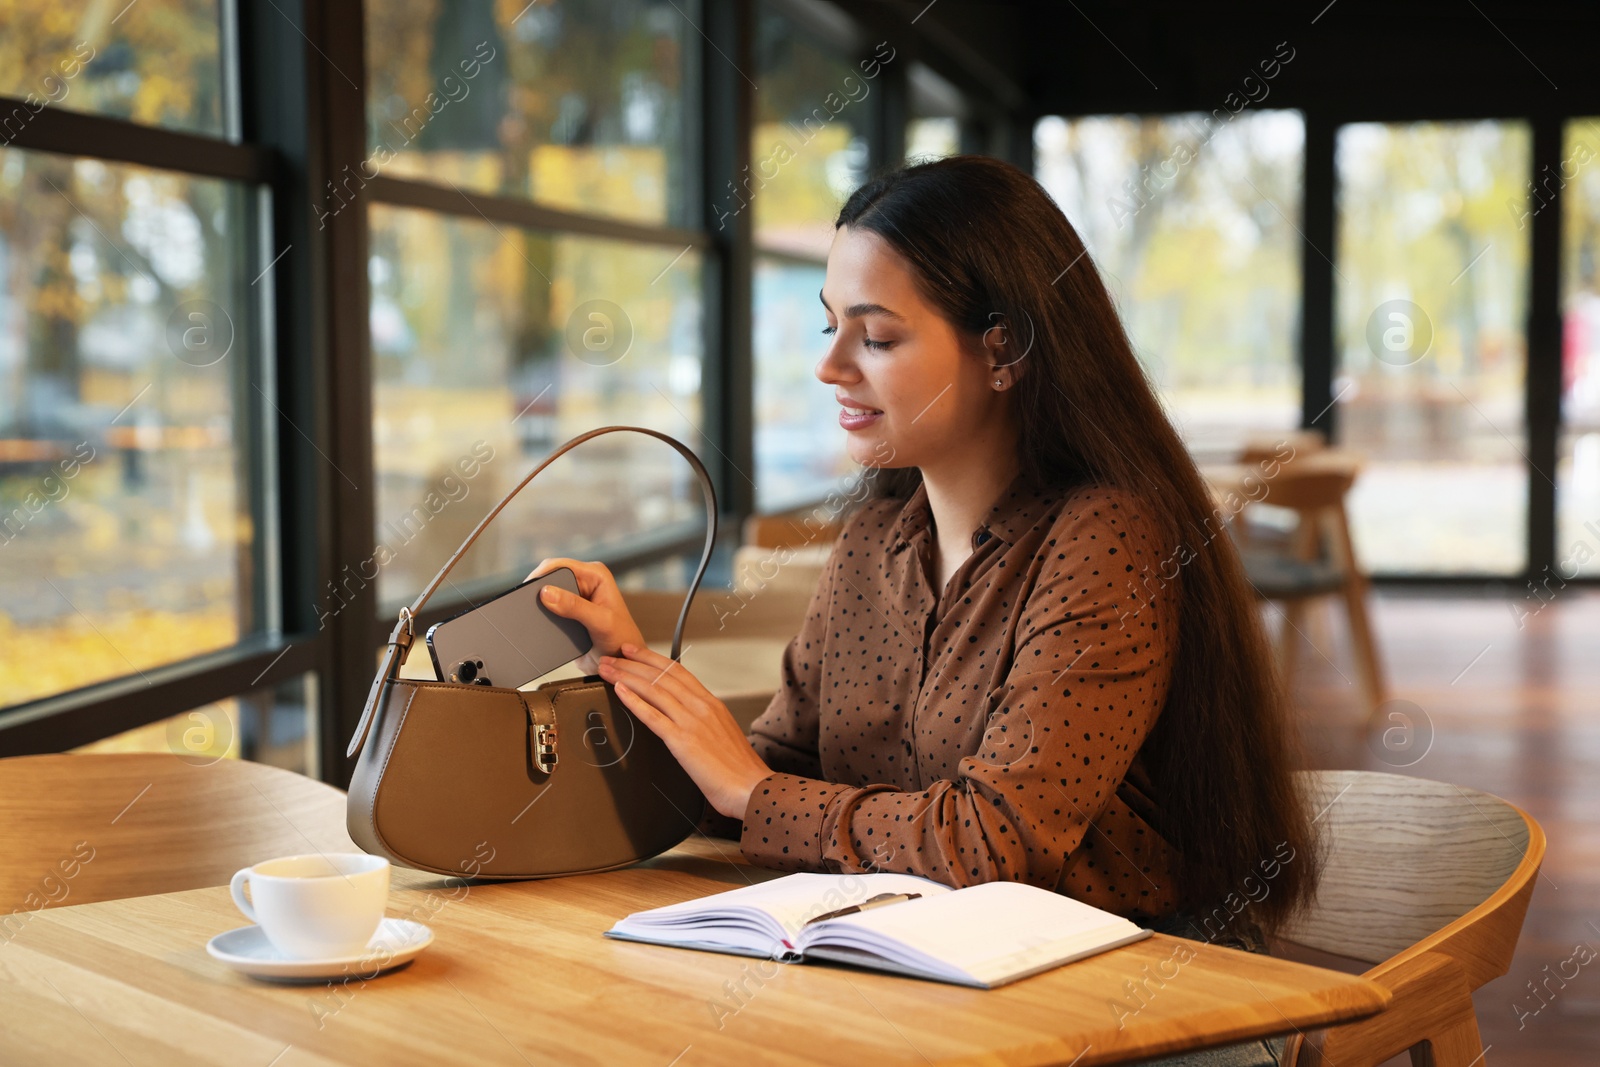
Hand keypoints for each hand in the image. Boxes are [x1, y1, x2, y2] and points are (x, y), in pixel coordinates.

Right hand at [526, 557, 645, 675]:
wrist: (620, 663)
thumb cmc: (621, 640)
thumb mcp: (600, 622)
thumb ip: (575, 606)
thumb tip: (547, 593)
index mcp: (596, 575)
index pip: (560, 566)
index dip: (541, 575)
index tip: (528, 590)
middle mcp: (585, 582)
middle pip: (550, 577)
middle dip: (537, 588)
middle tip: (527, 604)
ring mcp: (576, 597)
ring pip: (547, 593)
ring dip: (538, 602)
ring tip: (530, 613)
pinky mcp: (568, 612)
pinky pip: (548, 608)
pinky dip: (541, 614)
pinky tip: (537, 621)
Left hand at [596, 643, 771, 819]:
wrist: (752, 788)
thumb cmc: (740, 770)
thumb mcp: (724, 734)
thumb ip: (705, 723)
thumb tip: (688, 721)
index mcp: (712, 704)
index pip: (678, 671)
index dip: (652, 658)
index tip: (634, 651)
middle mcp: (702, 707)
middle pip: (661, 676)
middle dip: (632, 663)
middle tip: (611, 655)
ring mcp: (692, 722)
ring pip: (653, 690)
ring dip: (626, 676)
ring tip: (607, 669)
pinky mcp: (683, 741)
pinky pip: (653, 715)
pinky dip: (634, 701)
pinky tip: (619, 691)